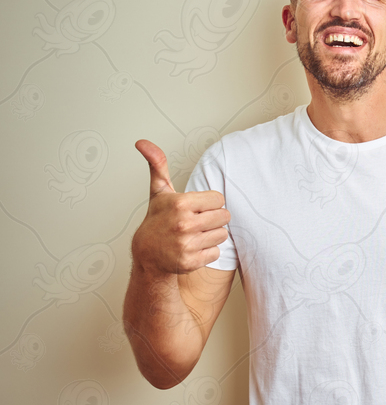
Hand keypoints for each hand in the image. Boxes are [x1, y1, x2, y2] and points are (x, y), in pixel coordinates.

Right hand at [132, 140, 230, 274]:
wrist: (147, 254)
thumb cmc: (157, 220)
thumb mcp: (159, 192)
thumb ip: (158, 165)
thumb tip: (142, 142)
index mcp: (180, 204)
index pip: (219, 199)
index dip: (209, 203)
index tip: (196, 208)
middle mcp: (184, 224)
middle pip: (224, 216)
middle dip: (213, 219)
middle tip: (196, 222)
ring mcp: (187, 244)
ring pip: (222, 234)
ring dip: (212, 235)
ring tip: (194, 235)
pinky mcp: (191, 262)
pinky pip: (216, 252)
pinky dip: (208, 251)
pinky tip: (193, 248)